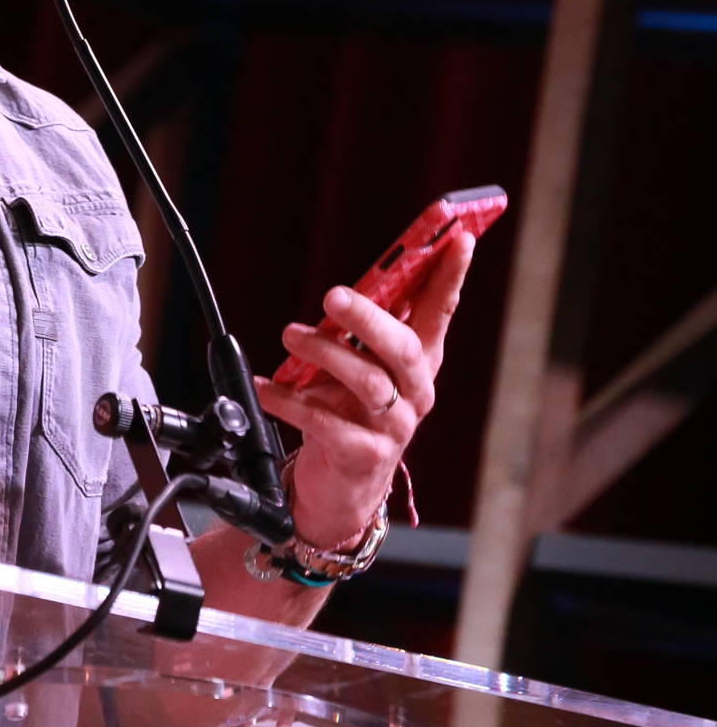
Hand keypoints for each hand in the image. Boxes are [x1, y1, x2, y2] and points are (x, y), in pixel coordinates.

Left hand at [254, 229, 474, 549]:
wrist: (340, 488)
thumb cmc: (350, 412)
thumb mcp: (361, 365)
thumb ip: (362, 329)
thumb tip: (347, 289)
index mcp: (419, 361)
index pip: (441, 310)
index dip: (451, 275)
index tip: (460, 238)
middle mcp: (415, 391)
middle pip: (402, 346)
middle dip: (367, 316)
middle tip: (332, 294)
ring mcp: (394, 426)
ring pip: (367, 382)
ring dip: (324, 352)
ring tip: (290, 336)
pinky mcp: (363, 454)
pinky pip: (326, 422)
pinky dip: (290, 400)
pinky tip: (266, 388)